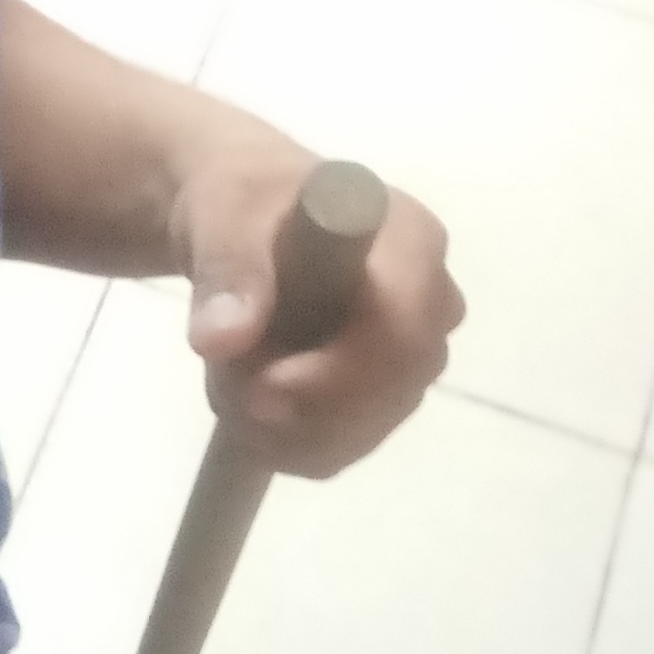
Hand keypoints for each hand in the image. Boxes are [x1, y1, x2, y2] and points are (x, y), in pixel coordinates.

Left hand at [171, 137, 465, 480]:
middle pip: (392, 390)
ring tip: (227, 374)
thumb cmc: (244, 204)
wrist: (241, 225)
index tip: (261, 386)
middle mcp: (431, 304)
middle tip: (226, 380)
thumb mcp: (224, 215)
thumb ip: (228, 269)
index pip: (407, 327)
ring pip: (360, 430)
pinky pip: (340, 450)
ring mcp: (411, 358)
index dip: (339, 372)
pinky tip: (244, 399)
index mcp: (411, 241)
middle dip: (299, 405)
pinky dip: (281, 443)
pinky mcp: (380, 398)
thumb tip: (223, 338)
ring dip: (279, 425)